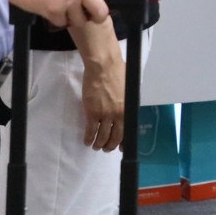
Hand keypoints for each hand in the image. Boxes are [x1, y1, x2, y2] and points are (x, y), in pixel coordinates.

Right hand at [5, 0, 109, 28]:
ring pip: (80, 21)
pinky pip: (62, 23)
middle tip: (89, 17)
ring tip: (61, 10)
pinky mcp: (54, 12)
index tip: (94, 2)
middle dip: (97, 16)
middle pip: (101, 11)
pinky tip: (48, 9)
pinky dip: (56, 19)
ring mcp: (68, 1)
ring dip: (72, 18)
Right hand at [79, 34, 124, 151]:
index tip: (121, 148)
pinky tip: (86, 141)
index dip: (123, 142)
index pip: (128, 131)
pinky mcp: (92, 112)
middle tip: (106, 148)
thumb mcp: (129, 89)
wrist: (104, 66)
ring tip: (95, 146)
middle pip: (115, 137)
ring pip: (102, 136)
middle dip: (110, 146)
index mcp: (128, 109)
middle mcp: (118, 115)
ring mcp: (105, 114)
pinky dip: (88, 138)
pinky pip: (90, 130)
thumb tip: (126, 110)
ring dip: (98, 144)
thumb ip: (127, 102)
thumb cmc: (117, 72)